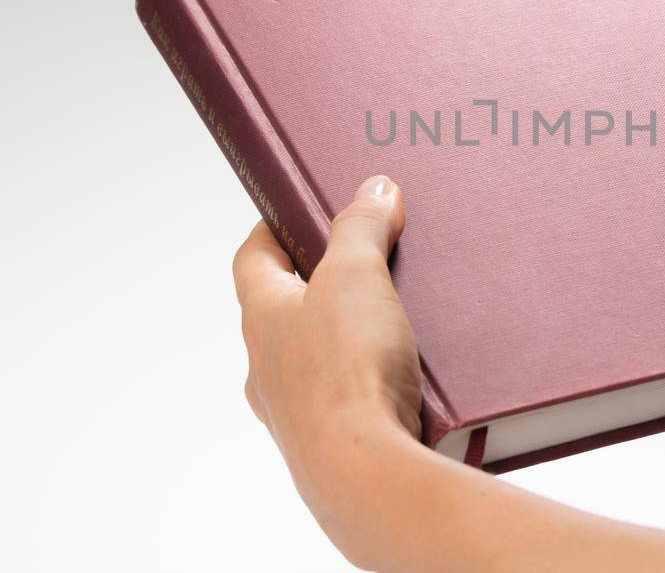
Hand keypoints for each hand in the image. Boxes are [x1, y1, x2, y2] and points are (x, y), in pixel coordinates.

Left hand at [234, 174, 421, 556]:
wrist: (364, 474)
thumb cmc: (345, 375)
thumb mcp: (356, 275)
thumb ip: (361, 227)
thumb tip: (372, 190)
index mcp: (262, 317)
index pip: (252, 259)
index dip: (273, 229)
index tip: (295, 211)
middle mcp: (269, 366)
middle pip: (288, 310)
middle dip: (325, 284)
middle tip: (365, 261)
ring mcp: (299, 410)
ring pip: (319, 359)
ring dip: (352, 336)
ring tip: (400, 319)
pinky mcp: (335, 441)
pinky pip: (352, 397)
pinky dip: (374, 380)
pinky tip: (412, 376)